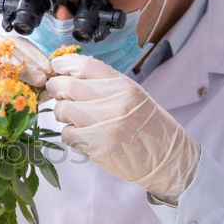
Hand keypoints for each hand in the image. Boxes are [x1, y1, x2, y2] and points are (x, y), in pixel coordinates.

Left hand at [45, 54, 200, 204]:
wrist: (168, 159)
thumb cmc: (149, 127)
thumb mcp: (134, 97)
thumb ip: (106, 85)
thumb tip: (70, 75)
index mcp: (123, 85)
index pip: (84, 65)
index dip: (64, 64)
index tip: (56, 68)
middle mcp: (114, 101)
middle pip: (66, 86)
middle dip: (55, 90)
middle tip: (59, 96)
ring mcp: (105, 124)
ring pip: (62, 109)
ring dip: (63, 114)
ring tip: (76, 120)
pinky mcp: (98, 146)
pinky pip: (67, 134)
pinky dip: (70, 136)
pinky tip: (83, 137)